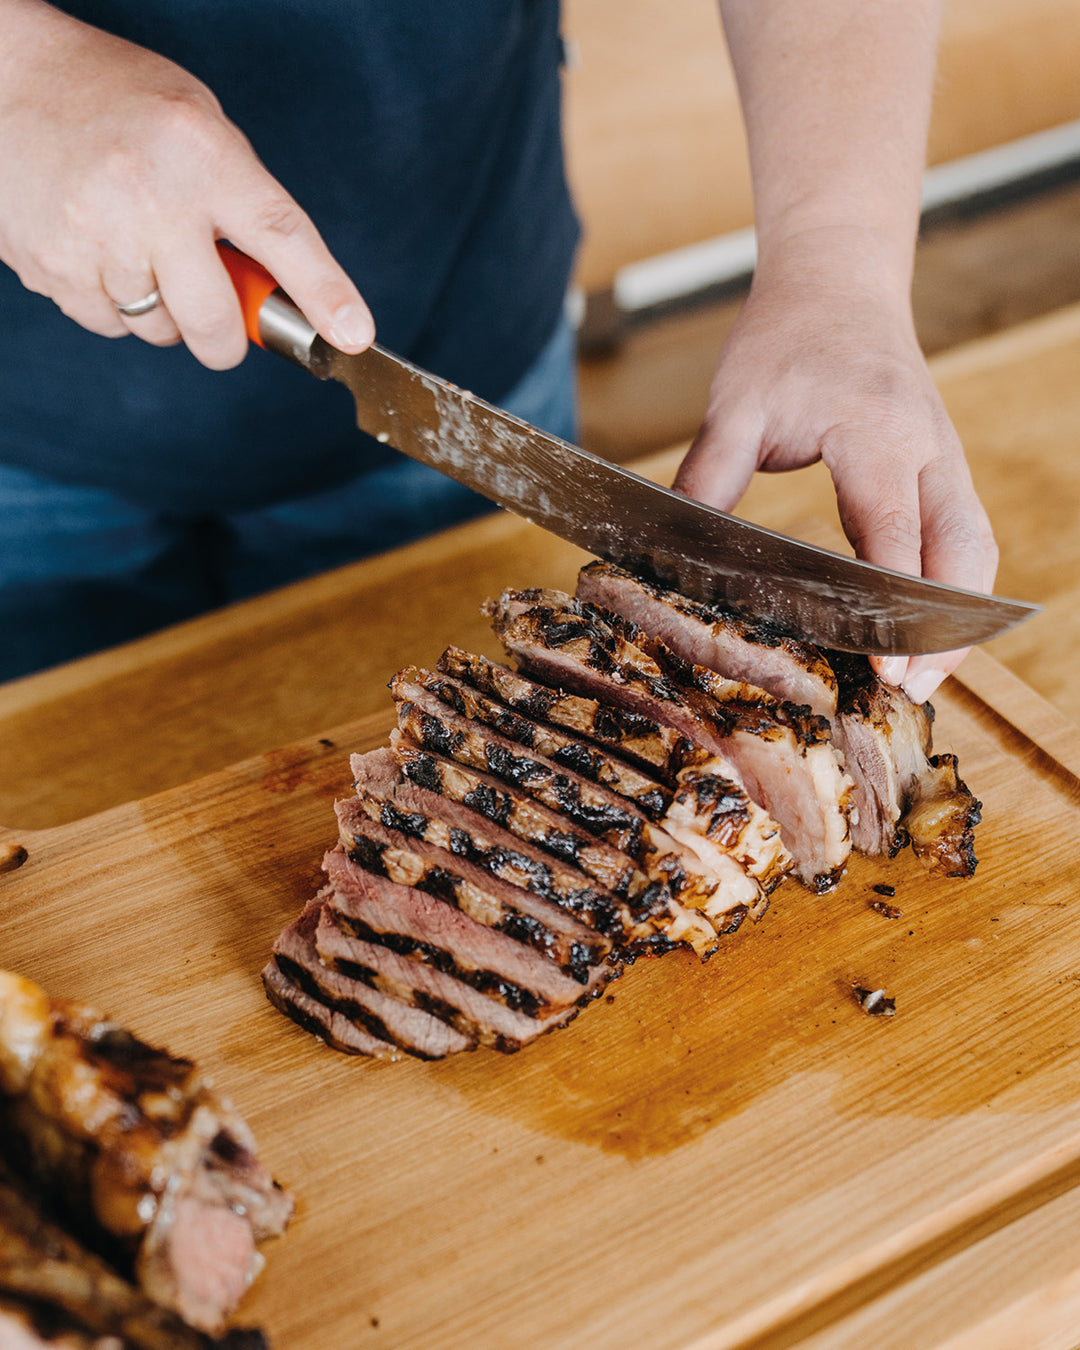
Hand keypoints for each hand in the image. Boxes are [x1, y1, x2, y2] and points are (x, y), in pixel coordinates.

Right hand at [0, 1, 372, 368]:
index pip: (280, 233)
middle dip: (222, 336)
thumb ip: (242, 204)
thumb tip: (286, 294)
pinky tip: (99, 252)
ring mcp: (95, 235)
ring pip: (158, 331)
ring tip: (137, 247)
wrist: (6, 79)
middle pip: (213, 322)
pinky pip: (108, 326)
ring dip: (162, 311)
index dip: (323, 293)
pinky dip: (113, 307)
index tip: (352, 335)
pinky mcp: (52, 266)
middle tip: (216, 313)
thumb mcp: (200, 128)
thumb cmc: (117, 102)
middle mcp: (150, 196)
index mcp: (202, 152)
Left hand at [674, 260, 997, 701]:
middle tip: (912, 694)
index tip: (885, 668)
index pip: (896, 535)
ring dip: (957, 614)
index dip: (893, 609)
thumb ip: (709, 478)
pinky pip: (962, 531)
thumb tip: (672, 553)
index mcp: (874, 431)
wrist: (837, 279)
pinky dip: (951, 583)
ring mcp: (943, 453)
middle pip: (960, 551)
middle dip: (944, 629)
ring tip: (924, 677)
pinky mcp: (941, 460)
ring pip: (973, 546)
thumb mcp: (735, 404)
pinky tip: (924, 626)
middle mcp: (926, 446)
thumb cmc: (784, 335)